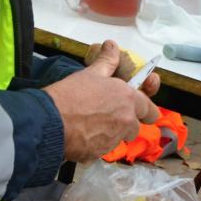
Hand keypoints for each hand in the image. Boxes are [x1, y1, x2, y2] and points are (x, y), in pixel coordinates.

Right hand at [43, 40, 159, 160]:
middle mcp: (126, 122)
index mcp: (129, 100)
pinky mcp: (98, 154)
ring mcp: (113, 140)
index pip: (150, 110)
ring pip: (118, 138)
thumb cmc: (72, 94)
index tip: (138, 107)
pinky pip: (101, 148)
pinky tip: (81, 133)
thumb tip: (112, 45)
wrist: (50, 121)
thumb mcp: (91, 73)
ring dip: (110, 132)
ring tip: (91, 122)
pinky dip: (95, 143)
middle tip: (108, 113)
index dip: (145, 108)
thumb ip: (108, 61)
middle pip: (135, 127)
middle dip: (126, 122)